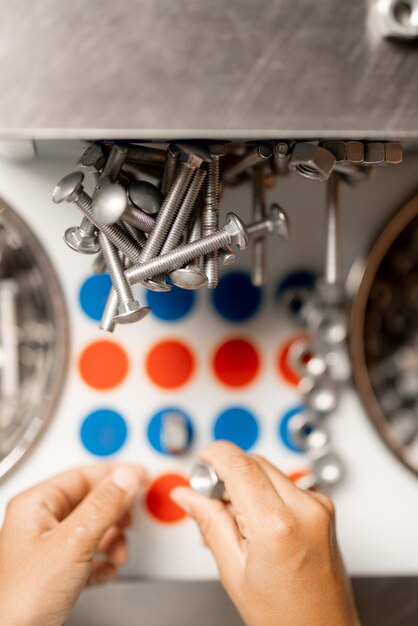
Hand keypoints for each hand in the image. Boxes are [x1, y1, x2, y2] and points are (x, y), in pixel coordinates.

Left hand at [0, 464, 145, 625]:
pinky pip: (87, 558)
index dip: (114, 474)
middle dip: (115, 512)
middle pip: (89, 503)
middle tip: (132, 516)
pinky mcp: (54, 576)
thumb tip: (125, 478)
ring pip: (91, 530)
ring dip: (112, 540)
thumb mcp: (73, 542)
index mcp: (36, 505)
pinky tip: (107, 571)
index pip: (82, 475)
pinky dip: (102, 562)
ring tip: (118, 552)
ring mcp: (46, 551)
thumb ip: (103, 506)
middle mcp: (39, 524)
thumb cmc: (21, 599)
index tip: (141, 476)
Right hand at [171, 442, 359, 625]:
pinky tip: (254, 522)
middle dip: (227, 473)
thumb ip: (209, 523)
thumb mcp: (234, 572)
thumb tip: (187, 495)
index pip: (239, 464)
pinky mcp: (324, 508)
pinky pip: (285, 484)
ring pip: (269, 470)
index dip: (214, 456)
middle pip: (254, 462)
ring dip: (245, 483)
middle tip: (209, 499)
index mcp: (278, 524)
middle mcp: (305, 508)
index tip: (201, 462)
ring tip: (234, 521)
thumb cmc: (287, 618)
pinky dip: (264, 493)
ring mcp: (319, 506)